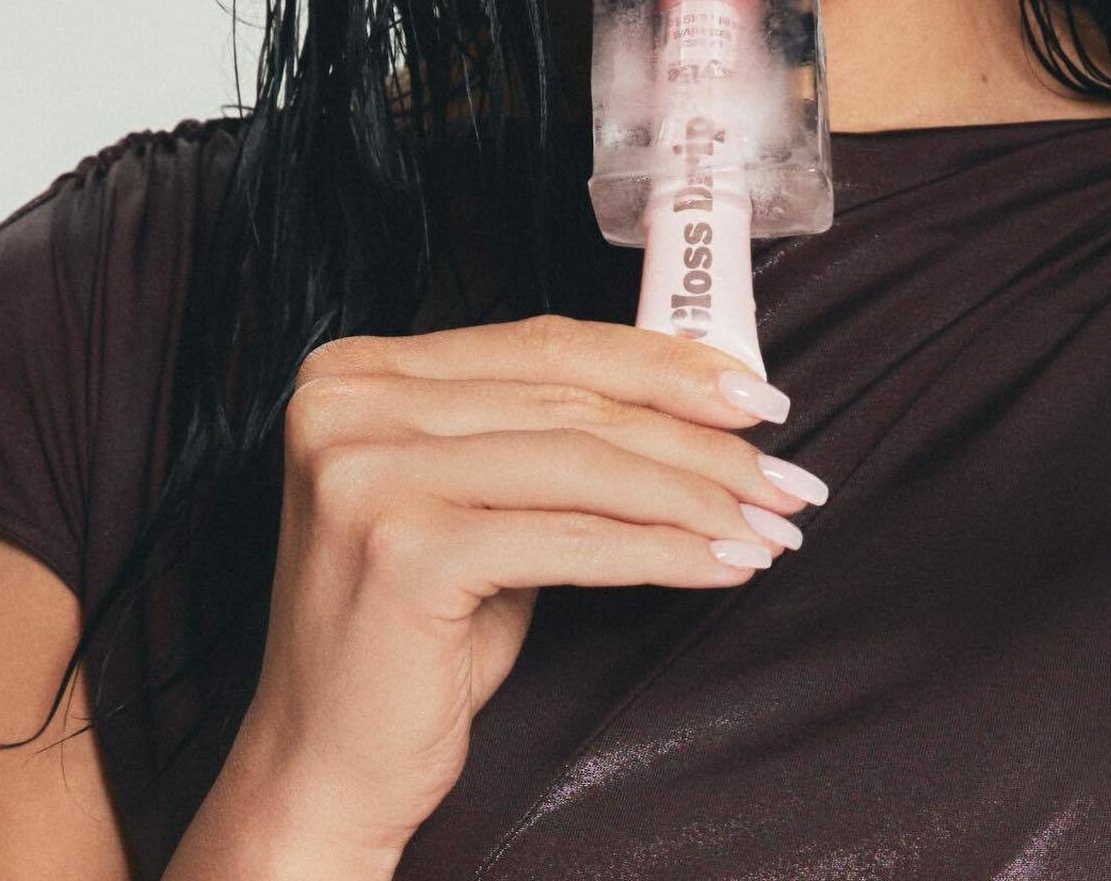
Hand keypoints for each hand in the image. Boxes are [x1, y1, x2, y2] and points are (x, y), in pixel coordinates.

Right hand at [230, 313, 821, 862]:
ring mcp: (367, 472)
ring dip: (699, 495)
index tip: (755, 392)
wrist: (322, 767)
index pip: (545, 343)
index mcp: (360, 369)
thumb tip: (699, 386)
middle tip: (788, 471)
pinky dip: (664, 551)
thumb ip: (549, 430)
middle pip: (571, 401)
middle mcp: (349, 403)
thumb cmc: (415, 633)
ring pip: (583, 463)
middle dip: (701, 438)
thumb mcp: (479, 502)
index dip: (663, 364)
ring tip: (771, 523)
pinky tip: (725, 563)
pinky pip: (572, 539)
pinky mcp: (400, 549)